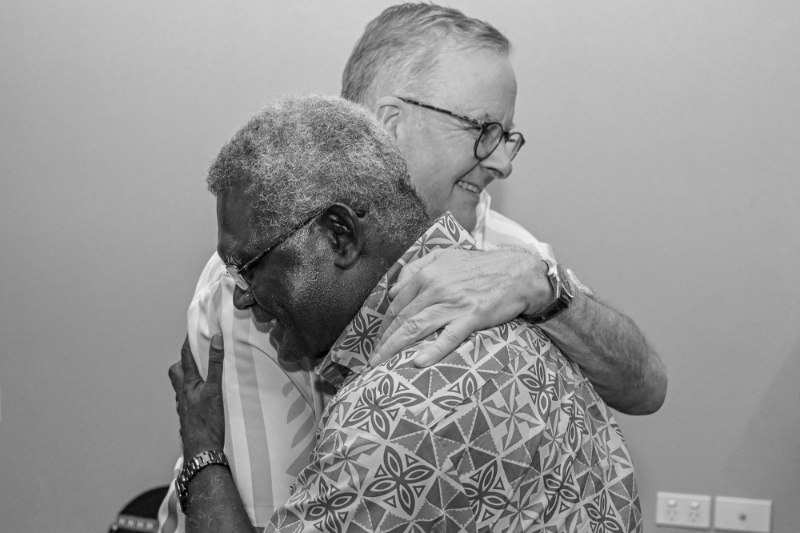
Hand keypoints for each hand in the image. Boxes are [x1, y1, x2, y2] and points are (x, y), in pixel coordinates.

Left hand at [169, 334, 225, 458]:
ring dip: (189, 379)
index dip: (188, 342)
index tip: (193, 330)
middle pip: (176, 372)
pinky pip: (188, 400)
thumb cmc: (207, 424)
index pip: (185, 356)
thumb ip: (216, 364)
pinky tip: (205, 399)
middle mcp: (182, 395)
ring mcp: (185, 408)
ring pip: (182, 387)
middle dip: (184, 362)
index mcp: (187, 385)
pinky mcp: (190, 419)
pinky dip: (195, 394)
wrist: (202, 453)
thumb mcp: (215, 390)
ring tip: (204, 375)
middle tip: (197, 356)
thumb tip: (216, 339)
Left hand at [370, 247, 548, 366]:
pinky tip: (419, 362)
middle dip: (384, 339)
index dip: (385, 323)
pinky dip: (433, 350)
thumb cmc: (480, 266)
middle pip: (402, 317)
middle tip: (373, 357)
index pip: (397, 303)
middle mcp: (435, 288)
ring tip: (382, 363)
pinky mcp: (471, 317)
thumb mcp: (445, 256)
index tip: (379, 338)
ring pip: (416, 327)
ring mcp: (453, 303)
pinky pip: (448, 336)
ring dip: (395, 346)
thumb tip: (393, 290)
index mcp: (427, 274)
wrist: (516, 272)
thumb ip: (416, 268)